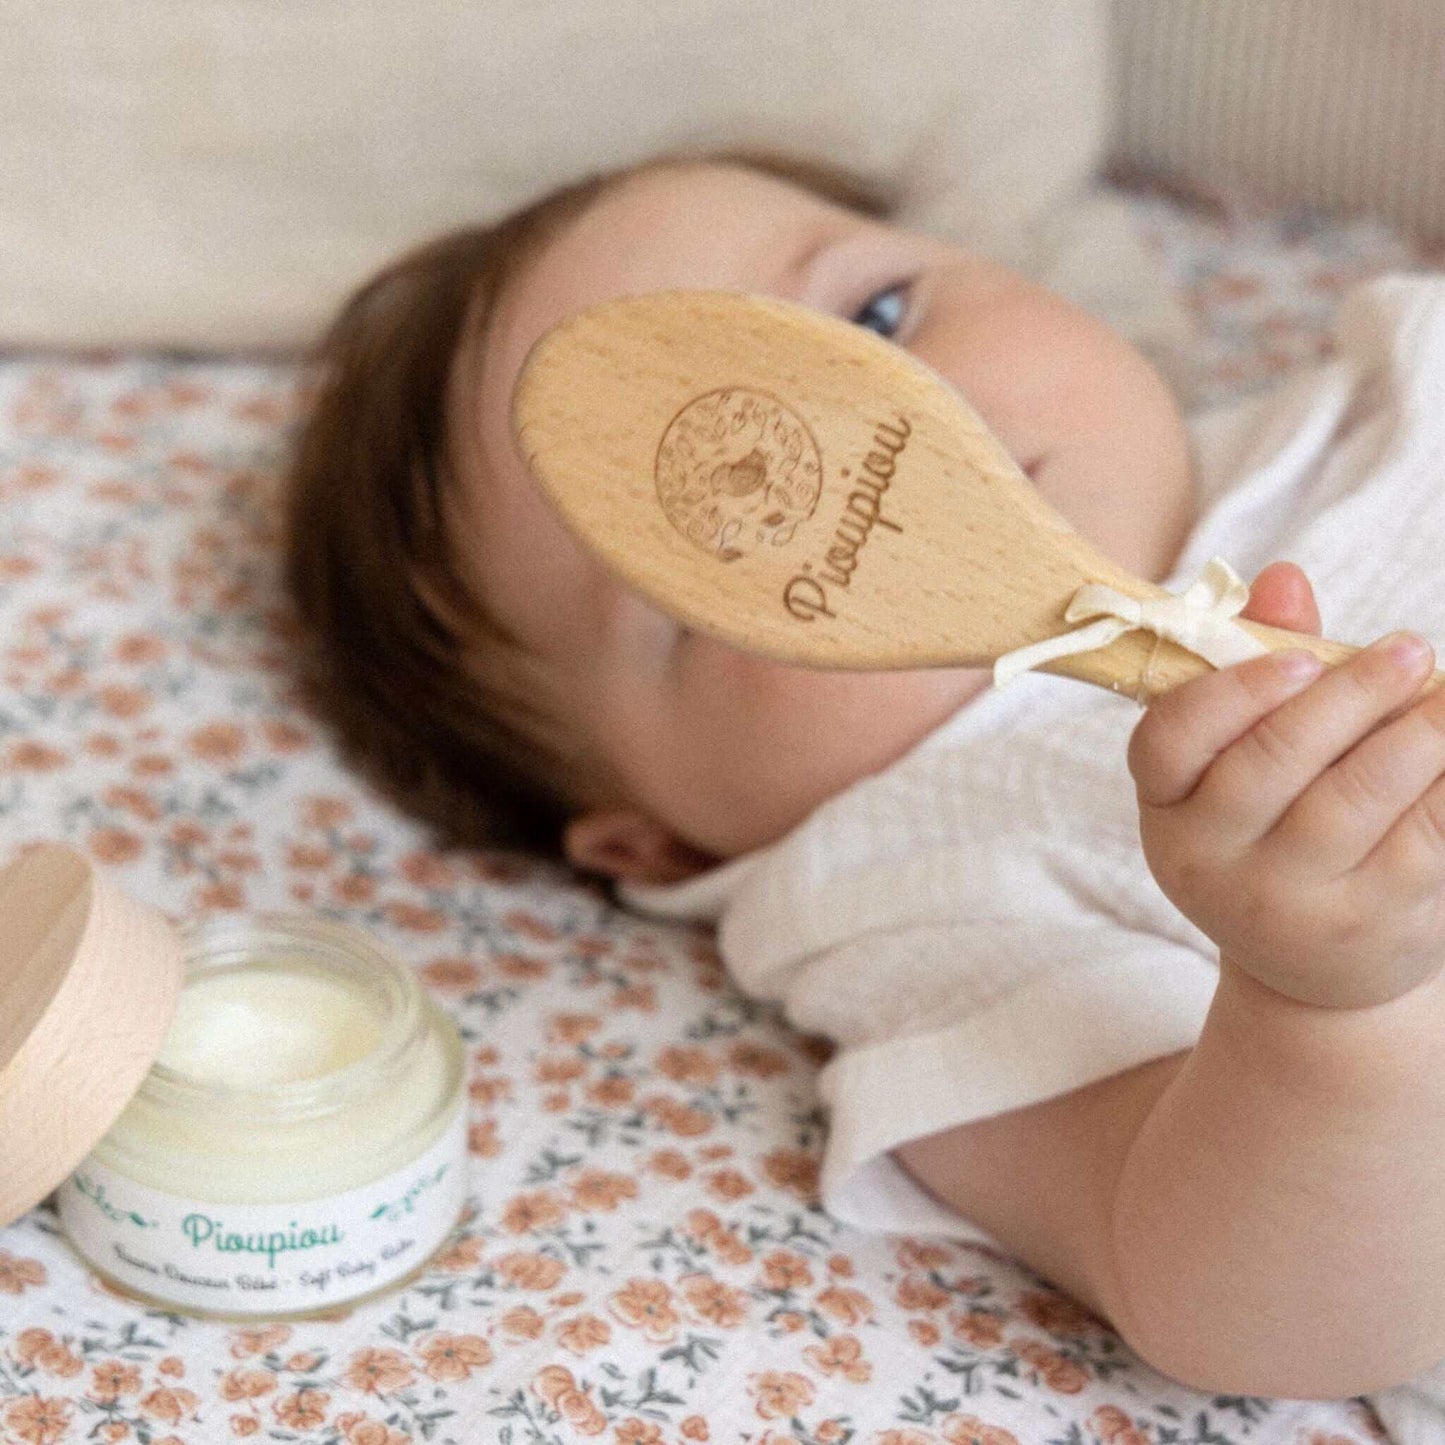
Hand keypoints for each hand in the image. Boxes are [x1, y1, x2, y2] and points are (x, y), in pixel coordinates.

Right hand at [1128, 562, 1444, 1006]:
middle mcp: (1206, 859)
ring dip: (1413, 736)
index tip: (1301, 659)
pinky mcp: (1363, 925)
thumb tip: (1284, 579)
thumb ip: (1263, 662)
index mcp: (1166, 805)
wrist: (1316, 963)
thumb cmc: (1278, 824)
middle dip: (1348, 697)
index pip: (1169, 740)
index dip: (1230, 693)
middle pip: (1270, 762)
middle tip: (1408, 650)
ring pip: (1352, 799)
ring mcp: (1281, 902)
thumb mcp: (1246, 755)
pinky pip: (1420, 841)